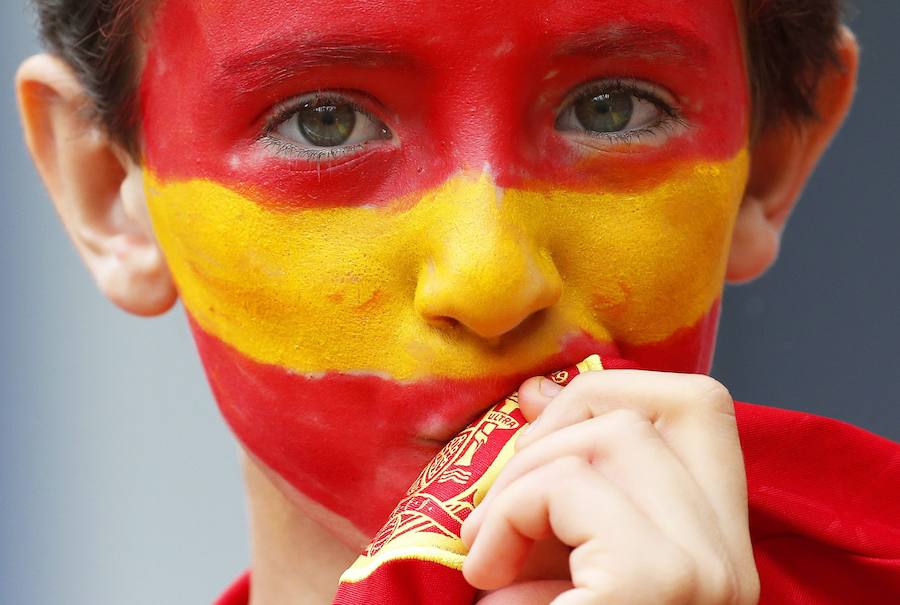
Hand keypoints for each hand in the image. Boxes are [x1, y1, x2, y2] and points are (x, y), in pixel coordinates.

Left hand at [460, 370, 759, 604]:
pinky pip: (570, 488)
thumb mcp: (561, 559)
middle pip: (646, 410)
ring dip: (518, 485)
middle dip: (547, 436)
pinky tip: (489, 579)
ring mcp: (705, 571)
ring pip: (608, 436)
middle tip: (498, 508)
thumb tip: (535, 391)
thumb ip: (561, 484)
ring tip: (489, 553)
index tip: (533, 414)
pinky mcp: (658, 583)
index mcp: (716, 547)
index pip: (699, 408)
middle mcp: (730, 558)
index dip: (610, 387)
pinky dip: (510, 517)